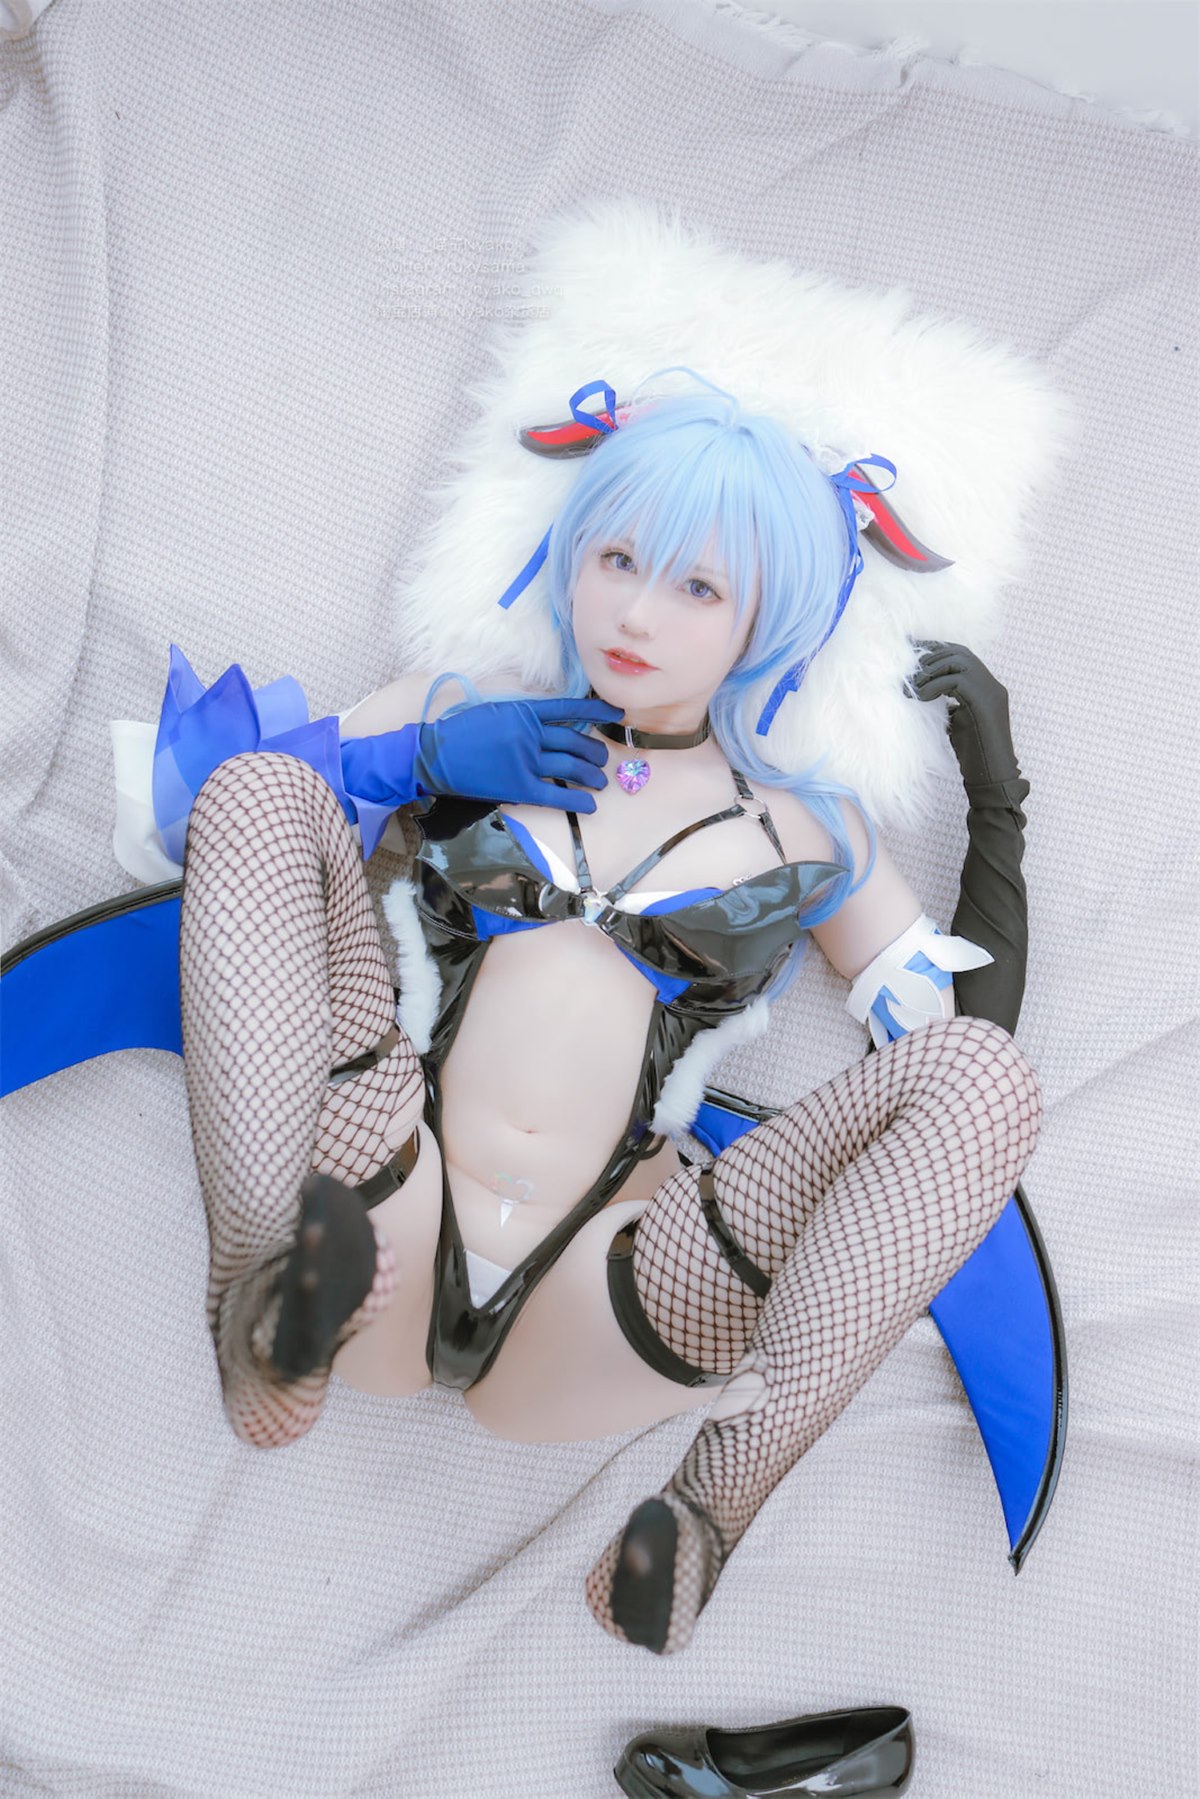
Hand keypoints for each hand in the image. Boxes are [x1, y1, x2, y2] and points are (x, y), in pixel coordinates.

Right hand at [341, 695, 625, 814]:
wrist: (434, 754)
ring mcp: (524, 761)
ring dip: (590, 774)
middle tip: (602, 759)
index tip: (615, 714)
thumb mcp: (494, 710)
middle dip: (594, 751)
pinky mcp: (517, 787)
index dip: (596, 711)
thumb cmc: (461, 732)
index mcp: (523, 710)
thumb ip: (524, 714)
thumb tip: (553, 722)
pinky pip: (555, 794)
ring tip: (600, 780)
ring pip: (569, 767)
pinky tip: (590, 804)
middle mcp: (528, 734)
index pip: (569, 709)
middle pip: (574, 741)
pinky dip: (576, 799)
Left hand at [906, 639, 1019, 788]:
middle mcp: (992, 684)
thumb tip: (923, 691)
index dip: (935, 651)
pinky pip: (955, 681)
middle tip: (906, 674)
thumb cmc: (973, 754)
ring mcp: (991, 691)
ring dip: (929, 672)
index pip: (961, 655)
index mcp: (986, 686)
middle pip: (958, 652)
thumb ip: (948, 704)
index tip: (909, 655)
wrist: (992, 778)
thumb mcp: (957, 721)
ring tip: (911, 689)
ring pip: (957, 662)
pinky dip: (934, 686)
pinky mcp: (985, 702)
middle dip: (928, 658)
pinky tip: (921, 698)